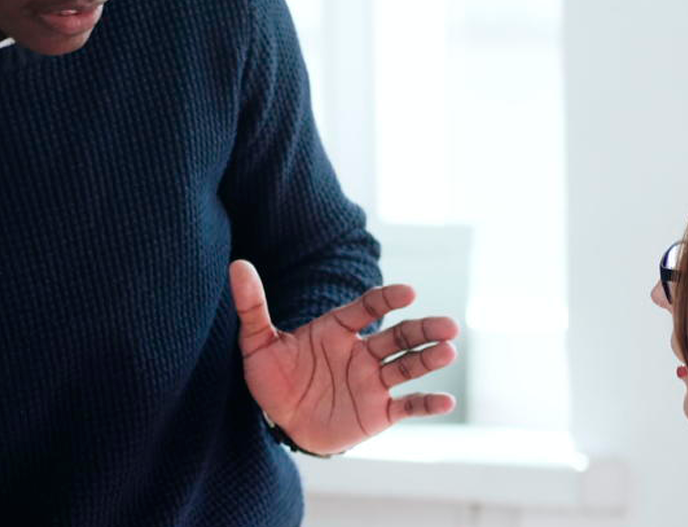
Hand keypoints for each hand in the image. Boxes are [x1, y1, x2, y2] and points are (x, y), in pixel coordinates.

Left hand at [230, 260, 458, 454]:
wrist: (280, 422)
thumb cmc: (273, 378)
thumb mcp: (258, 343)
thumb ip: (252, 306)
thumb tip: (237, 266)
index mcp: (338, 330)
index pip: (367, 308)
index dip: (387, 299)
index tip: (407, 291)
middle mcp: (362, 352)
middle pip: (399, 336)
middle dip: (423, 329)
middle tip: (449, 326)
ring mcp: (373, 381)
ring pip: (407, 366)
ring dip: (429, 359)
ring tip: (449, 351)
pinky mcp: (379, 412)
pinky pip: (407, 406)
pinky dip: (427, 404)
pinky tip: (447, 401)